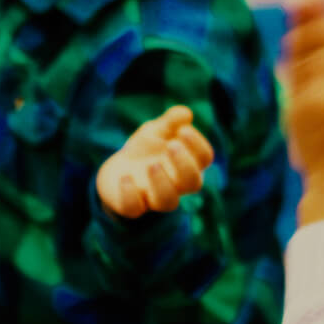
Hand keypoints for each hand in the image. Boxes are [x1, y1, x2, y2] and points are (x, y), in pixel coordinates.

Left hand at [96, 106, 213, 218]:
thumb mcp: (158, 129)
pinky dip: (130, 194)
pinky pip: (135, 209)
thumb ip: (171, 121)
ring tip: (152, 164)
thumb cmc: (146, 148)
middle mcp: (176, 184)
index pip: (205, 158)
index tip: (183, 130)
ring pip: (168, 202)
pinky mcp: (132, 206)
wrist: (118, 167)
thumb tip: (186, 114)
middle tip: (171, 146)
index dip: (198, 145)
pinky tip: (126, 178)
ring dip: (162, 183)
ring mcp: (155, 197)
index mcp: (188, 163)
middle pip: (194, 183)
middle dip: (185, 165)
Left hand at [283, 0, 323, 223]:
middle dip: (318, 17)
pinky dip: (292, 51)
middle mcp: (316, 94)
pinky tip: (294, 38)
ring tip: (302, 3)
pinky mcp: (292, 111)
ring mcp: (300, 102)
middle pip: (316, 46)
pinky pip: (289, 73)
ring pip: (298, 56)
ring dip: (301, 28)